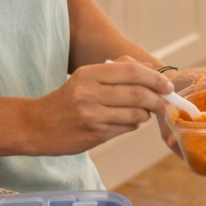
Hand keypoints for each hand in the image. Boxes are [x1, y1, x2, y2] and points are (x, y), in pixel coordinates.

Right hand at [33, 57, 171, 155]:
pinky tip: (128, 122)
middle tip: (166, 101)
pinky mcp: (94, 134)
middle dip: (158, 98)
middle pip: (137, 93)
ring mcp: (92, 115)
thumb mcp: (85, 77)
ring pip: (135, 114)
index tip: (167, 85)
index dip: (155, 78)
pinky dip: (134, 125)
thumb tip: (151, 70)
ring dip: (146, 114)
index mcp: (89, 74)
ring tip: (143, 112)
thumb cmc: (67, 100)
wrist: (37, 125)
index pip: (132, 71)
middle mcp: (89, 93)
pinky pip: (126, 128)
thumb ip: (117, 70)